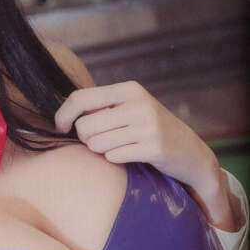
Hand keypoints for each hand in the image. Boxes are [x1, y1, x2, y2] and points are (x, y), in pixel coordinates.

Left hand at [53, 80, 217, 194]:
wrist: (190, 152)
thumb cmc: (149, 129)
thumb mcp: (129, 109)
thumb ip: (100, 107)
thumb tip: (61, 115)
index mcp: (129, 90)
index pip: (81, 98)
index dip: (63, 114)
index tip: (60, 127)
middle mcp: (138, 104)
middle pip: (84, 125)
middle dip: (86, 138)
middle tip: (103, 139)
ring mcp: (147, 126)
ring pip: (96, 143)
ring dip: (102, 150)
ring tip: (121, 146)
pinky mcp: (153, 148)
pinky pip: (113, 157)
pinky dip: (116, 159)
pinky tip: (132, 155)